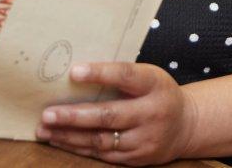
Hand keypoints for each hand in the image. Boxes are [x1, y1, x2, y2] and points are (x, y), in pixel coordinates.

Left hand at [37, 62, 199, 165]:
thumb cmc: (158, 93)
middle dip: (75, 116)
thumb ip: (122, 77)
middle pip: (109, 115)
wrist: (186, 125)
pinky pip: (103, 154)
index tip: (73, 72)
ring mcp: (145, 139)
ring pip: (101, 139)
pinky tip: (61, 140)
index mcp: (154, 84)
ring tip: (44, 129)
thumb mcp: (149, 77)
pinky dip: (79, 147)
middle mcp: (152, 112)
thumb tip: (76, 74)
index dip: (100, 73)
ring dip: (69, 135)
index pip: (126, 76)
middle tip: (48, 114)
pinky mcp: (137, 158)